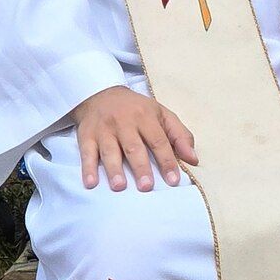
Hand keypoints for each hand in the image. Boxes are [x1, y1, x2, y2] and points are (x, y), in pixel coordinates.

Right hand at [74, 85, 198, 190]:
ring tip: (119, 186)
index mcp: (145, 117)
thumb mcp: (161, 114)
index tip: (173, 180)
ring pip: (109, 150)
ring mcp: (104, 129)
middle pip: (133, 147)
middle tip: (146, 186)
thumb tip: (193, 159)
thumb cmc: (136, 109)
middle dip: (140, 167)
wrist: (100, 93)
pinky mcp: (86, 135)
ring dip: (114, 169)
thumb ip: (179, 135)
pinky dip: (87, 168)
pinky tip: (91, 183)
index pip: (158, 140)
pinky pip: (86, 152)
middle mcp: (124, 122)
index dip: (167, 160)